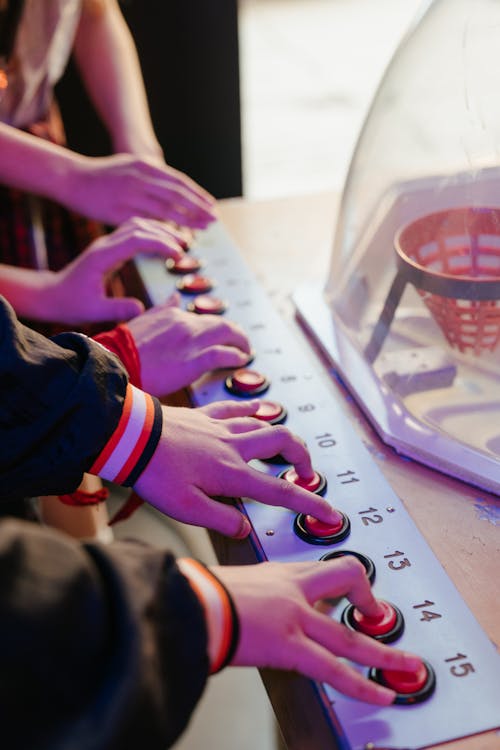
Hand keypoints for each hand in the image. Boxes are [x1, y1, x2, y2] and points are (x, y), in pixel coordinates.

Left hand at [40, 219, 186, 323]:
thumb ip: (118, 310)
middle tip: (186, 247)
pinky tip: (164, 245)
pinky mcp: (110, 248)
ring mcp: (107, 244)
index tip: (179, 255)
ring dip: (159, 231)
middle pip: (139, 227)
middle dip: (165, 234)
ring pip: (137, 225)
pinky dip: (152, 235)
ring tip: (180, 243)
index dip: (160, 244)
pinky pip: (134, 233)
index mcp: (102, 256)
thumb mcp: (93, 311)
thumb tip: (143, 309)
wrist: (52, 295)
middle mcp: (105, 245)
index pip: (136, 239)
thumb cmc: (70, 304)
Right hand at [66, 153, 216, 228]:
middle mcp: (140, 178)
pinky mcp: (119, 211)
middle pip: (177, 196)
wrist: (73, 178)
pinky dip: (165, 230)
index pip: (180, 182)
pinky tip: (176, 237)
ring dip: (187, 222)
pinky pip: (147, 223)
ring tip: (202, 230)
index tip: (212, 207)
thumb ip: (154, 177)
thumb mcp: (132, 166)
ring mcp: (130, 195)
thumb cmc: (105, 176)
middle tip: (215, 221)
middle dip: (199, 209)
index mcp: (146, 166)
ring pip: (166, 211)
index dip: (198, 196)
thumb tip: (177, 190)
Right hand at [126, 293, 251, 394]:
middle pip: (222, 324)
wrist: (115, 365)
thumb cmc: (124, 350)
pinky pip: (223, 355)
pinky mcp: (194, 361)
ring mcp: (191, 342)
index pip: (203, 318)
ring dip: (241, 343)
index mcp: (173, 314)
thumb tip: (175, 297)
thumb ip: (162, 309)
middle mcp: (186, 324)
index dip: (217, 329)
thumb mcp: (143, 321)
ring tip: (245, 353)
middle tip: (243, 344)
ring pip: (228, 334)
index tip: (222, 337)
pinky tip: (240, 361)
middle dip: (237, 334)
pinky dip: (236, 357)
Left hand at [134, 400, 340, 536]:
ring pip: (264, 423)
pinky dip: (253, 410)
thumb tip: (243, 528)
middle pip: (283, 443)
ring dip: (283, 435)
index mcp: (232, 474)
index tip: (330, 514)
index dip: (310, 504)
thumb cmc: (154, 473)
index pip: (281, 491)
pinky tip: (259, 410)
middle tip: (307, 474)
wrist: (131, 437)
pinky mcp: (206, 415)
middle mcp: (234, 447)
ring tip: (289, 448)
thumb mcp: (186, 509)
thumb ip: (220, 519)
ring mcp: (221, 427)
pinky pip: (237, 408)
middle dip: (303, 457)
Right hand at [214, 557, 421, 704]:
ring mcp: (295, 617)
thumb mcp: (236, 582)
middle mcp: (293, 588)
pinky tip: (382, 695)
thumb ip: (257, 594)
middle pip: (347, 580)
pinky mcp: (289, 645)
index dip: (343, 582)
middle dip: (371, 601)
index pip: (324, 570)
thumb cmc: (200, 594)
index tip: (348, 597)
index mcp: (279, 572)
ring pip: (350, 636)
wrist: (187, 603)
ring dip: (384, 653)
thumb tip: (253, 608)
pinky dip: (363, 685)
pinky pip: (334, 669)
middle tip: (381, 616)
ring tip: (408, 665)